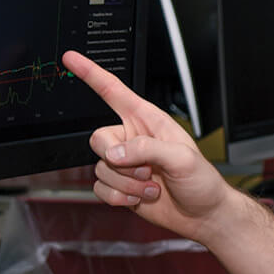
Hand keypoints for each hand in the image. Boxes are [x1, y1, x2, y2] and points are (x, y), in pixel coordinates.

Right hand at [62, 50, 247, 242]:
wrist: (201, 214)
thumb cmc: (201, 181)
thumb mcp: (182, 158)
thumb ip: (147, 149)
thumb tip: (115, 153)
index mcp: (147, 120)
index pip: (113, 91)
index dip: (91, 74)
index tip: (71, 59)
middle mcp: (132, 139)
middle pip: (98, 138)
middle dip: (118, 159)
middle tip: (146, 170)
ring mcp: (124, 164)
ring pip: (100, 168)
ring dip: (126, 183)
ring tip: (152, 186)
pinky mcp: (119, 186)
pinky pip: (100, 188)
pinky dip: (119, 197)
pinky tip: (140, 197)